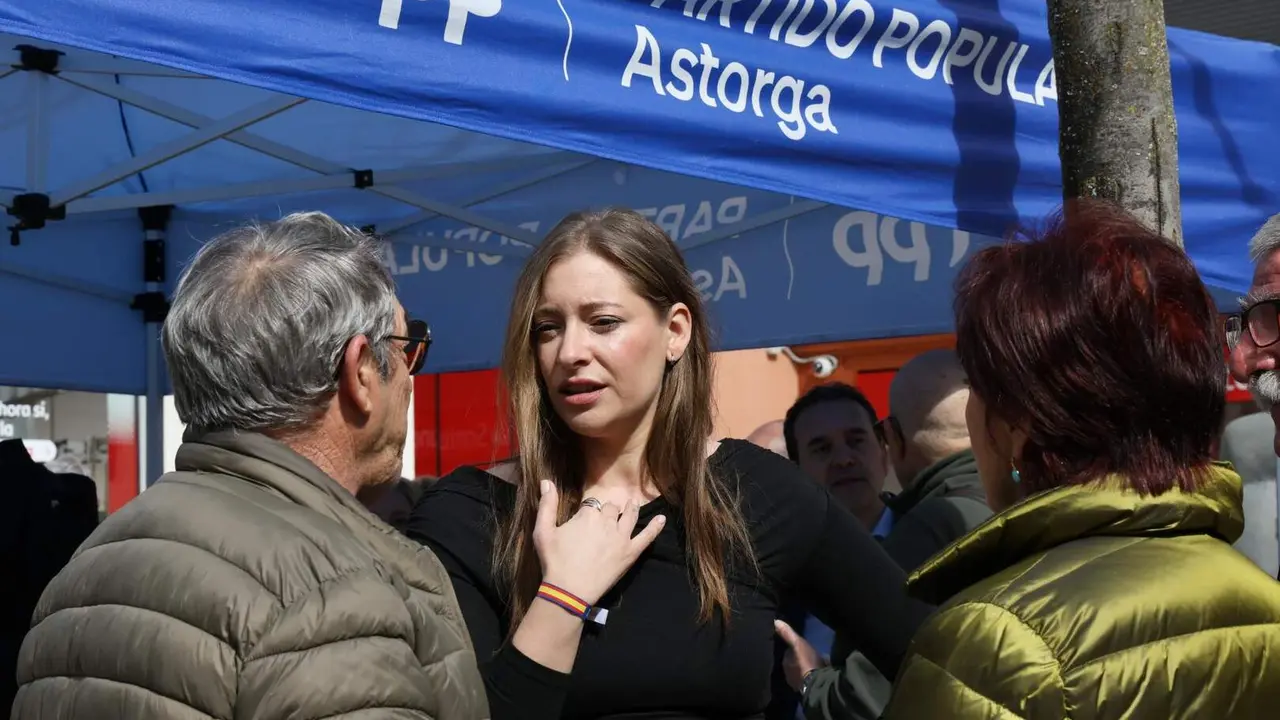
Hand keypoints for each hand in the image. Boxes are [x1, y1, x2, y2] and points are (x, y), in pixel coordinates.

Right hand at [533, 480, 665, 605]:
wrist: (569, 590)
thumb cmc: (554, 561)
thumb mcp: (543, 531)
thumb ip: (546, 505)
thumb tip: (546, 481)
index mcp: (588, 515)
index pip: (592, 504)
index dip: (589, 510)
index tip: (585, 517)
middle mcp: (608, 522)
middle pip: (611, 508)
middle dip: (609, 510)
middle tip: (608, 513)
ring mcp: (622, 537)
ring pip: (630, 516)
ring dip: (632, 509)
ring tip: (633, 504)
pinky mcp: (631, 553)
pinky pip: (647, 536)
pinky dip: (656, 527)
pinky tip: (663, 519)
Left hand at [775, 619, 828, 692]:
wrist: (819, 683)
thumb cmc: (807, 662)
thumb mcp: (798, 644)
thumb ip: (788, 634)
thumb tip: (775, 622)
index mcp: (786, 664)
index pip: (788, 653)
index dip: (794, 649)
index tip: (800, 644)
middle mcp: (789, 675)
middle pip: (796, 663)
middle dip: (802, 658)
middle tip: (810, 652)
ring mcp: (799, 683)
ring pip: (804, 670)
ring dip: (809, 666)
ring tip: (819, 660)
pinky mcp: (810, 688)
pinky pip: (812, 677)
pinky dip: (815, 673)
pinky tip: (823, 669)